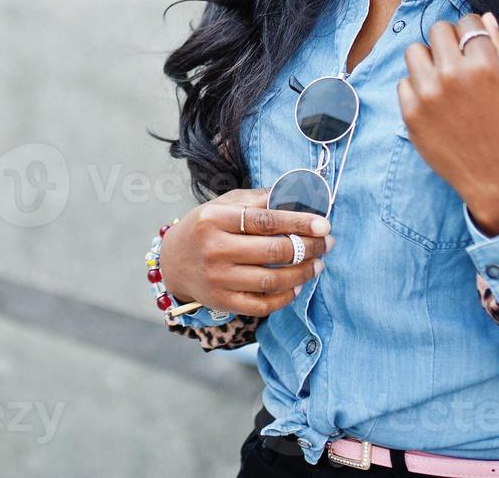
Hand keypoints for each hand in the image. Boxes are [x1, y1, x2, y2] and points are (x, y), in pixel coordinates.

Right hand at [158, 187, 333, 316]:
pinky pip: (262, 304)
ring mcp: (218, 279)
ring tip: (317, 264)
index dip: (298, 223)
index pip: (265, 220)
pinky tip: (297, 285)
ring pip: (271, 280)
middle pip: (272, 251)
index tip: (323, 225)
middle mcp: (215, 249)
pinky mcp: (222, 302)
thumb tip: (295, 194)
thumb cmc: (204, 228)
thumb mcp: (222, 205)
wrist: (172, 263)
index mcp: (215, 219)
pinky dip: (285, 297)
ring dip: (302, 273)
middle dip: (308, 248)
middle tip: (326, 244)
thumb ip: (257, 200)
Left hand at [396, 11, 498, 235]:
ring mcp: (428, 95)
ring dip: (428, 60)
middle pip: (437, 30)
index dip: (471, 31)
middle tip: (459, 61)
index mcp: (485, 64)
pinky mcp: (411, 114)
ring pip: (414, 51)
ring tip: (444, 79)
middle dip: (449, 41)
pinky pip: (404, 82)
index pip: (467, 21)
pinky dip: (417, 88)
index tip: (474, 44)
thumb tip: (484, 17)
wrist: (498, 179)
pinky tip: (436, 103)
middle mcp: (453, 75)